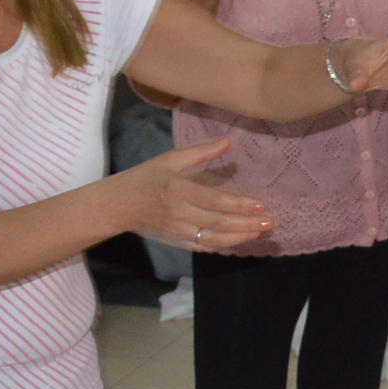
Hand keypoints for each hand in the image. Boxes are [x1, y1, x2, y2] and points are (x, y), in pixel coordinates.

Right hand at [116, 135, 270, 250]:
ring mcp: (177, 230)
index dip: (238, 205)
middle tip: (270, 222)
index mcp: (177, 190)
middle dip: (246, 224)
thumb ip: (200, 152)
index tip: (260, 205)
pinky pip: (203, 246)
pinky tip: (239, 241)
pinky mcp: (176, 241)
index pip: (214, 201)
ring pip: (213, 239)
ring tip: (260, 232)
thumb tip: (228, 141)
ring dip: (239, 238)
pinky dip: (222, 246)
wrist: (117, 205)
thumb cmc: (144, 178)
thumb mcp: (169, 159)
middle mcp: (179, 213)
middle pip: (218, 222)